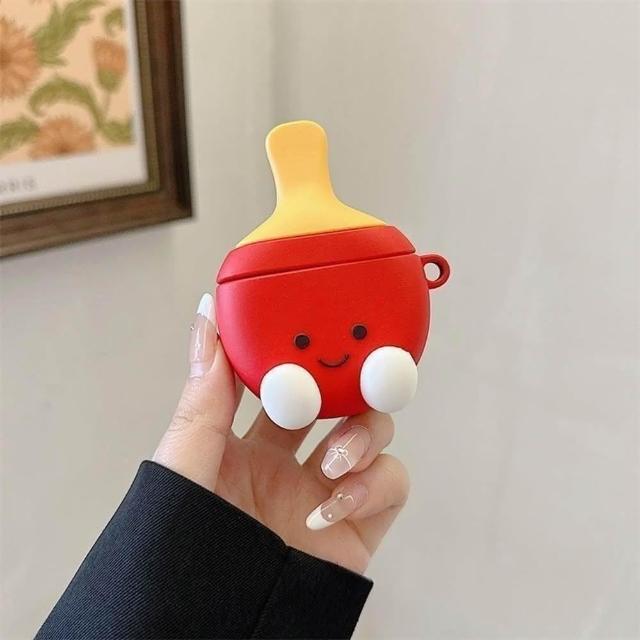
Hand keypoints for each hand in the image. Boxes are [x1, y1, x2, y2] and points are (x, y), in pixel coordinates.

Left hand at [153, 294, 409, 573]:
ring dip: (364, 433)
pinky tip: (335, 501)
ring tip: (336, 457)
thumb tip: (206, 322)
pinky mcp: (358, 526)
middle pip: (336, 401)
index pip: (283, 383)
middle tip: (347, 373)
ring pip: (372, 434)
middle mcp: (289, 464)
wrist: (210, 625)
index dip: (297, 357)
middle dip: (347, 384)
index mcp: (246, 443)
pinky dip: (374, 482)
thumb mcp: (186, 463)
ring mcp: (325, 492)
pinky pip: (392, 484)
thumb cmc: (184, 550)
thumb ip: (203, 398)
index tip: (305, 330)